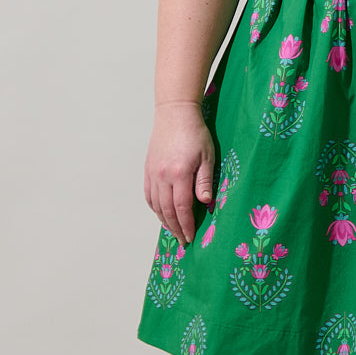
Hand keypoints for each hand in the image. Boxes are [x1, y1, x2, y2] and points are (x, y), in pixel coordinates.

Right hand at [144, 102, 214, 245]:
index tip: (191, 237)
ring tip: (174, 231)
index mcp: (179, 174)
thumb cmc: (196, 133)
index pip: (182, 208)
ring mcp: (153, 173)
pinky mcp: (148, 169)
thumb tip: (205, 203)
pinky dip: (155, 208)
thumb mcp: (207, 157)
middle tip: (184, 240)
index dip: (187, 225)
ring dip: (165, 221)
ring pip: (156, 205)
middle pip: (168, 210)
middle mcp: (163, 176)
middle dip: (176, 228)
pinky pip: (149, 195)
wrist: (175, 114)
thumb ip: (205, 181)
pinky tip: (162, 214)